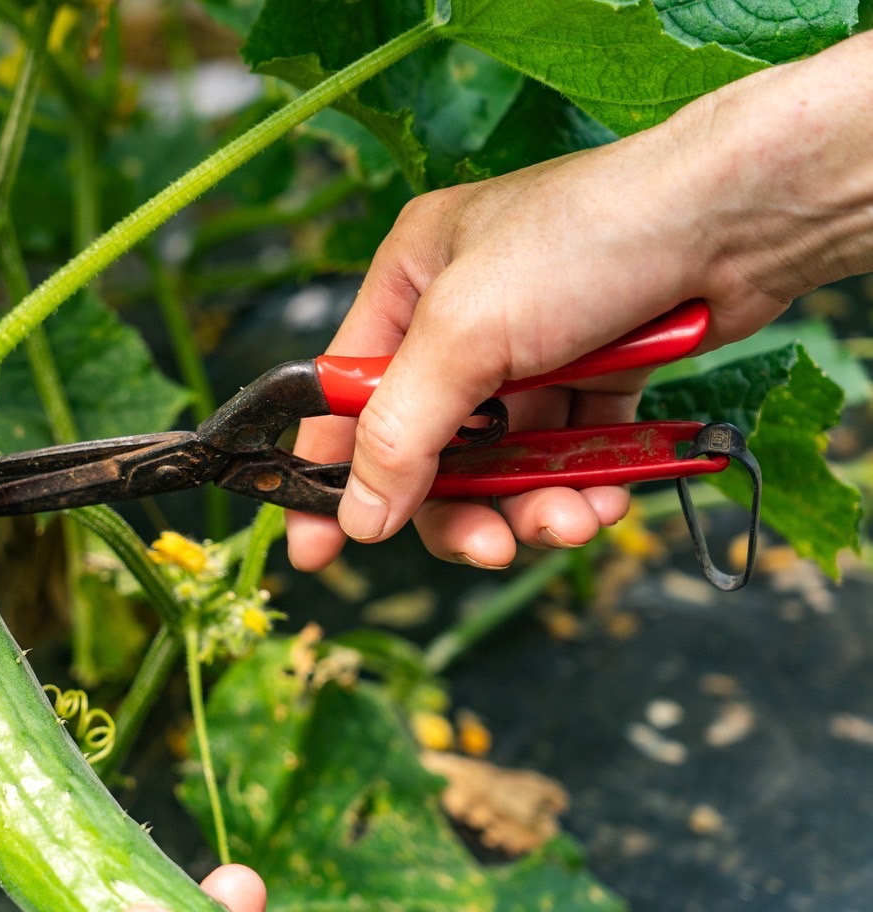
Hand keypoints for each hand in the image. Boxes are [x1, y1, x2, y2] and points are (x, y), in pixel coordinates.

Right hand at [286, 33, 872, 572]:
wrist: (738, 217)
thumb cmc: (586, 239)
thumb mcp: (464, 333)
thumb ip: (400, 432)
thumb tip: (357, 518)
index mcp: (409, 280)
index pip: (347, 394)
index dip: (330, 473)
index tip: (317, 549)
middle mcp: (464, 316)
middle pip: (430, 445)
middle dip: (462, 505)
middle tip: (489, 548)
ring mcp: (533, 345)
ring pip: (505, 458)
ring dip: (532, 503)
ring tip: (571, 524)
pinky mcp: (599, 368)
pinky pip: (570, 448)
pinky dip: (585, 481)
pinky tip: (607, 498)